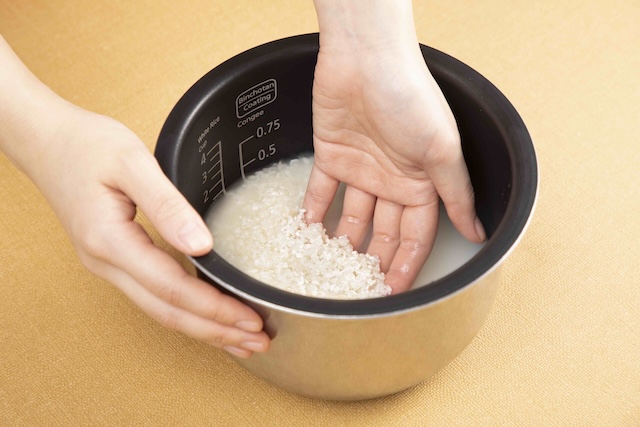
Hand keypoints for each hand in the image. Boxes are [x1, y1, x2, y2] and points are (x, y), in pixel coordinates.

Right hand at [43, 109, 270, 357]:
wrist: (48, 142)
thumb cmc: (87, 146)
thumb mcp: (131, 163)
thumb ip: (167, 205)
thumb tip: (202, 246)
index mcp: (110, 241)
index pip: (171, 288)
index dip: (214, 308)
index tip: (250, 318)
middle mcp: (106, 263)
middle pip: (167, 313)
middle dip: (215, 330)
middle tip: (258, 342)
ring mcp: (108, 266)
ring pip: (160, 311)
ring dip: (203, 328)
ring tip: (240, 339)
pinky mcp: (116, 261)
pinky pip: (154, 297)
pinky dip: (187, 312)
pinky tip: (208, 316)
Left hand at [305, 1, 484, 292]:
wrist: (364, 56)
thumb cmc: (409, 95)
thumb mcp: (441, 149)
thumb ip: (456, 194)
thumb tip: (478, 231)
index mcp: (422, 180)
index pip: (415, 234)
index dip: (406, 263)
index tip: (394, 292)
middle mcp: (392, 179)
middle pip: (383, 232)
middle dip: (374, 261)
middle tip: (361, 290)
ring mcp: (361, 168)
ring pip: (352, 217)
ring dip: (343, 243)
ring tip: (331, 271)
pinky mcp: (331, 155)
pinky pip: (321, 191)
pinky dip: (314, 212)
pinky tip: (308, 235)